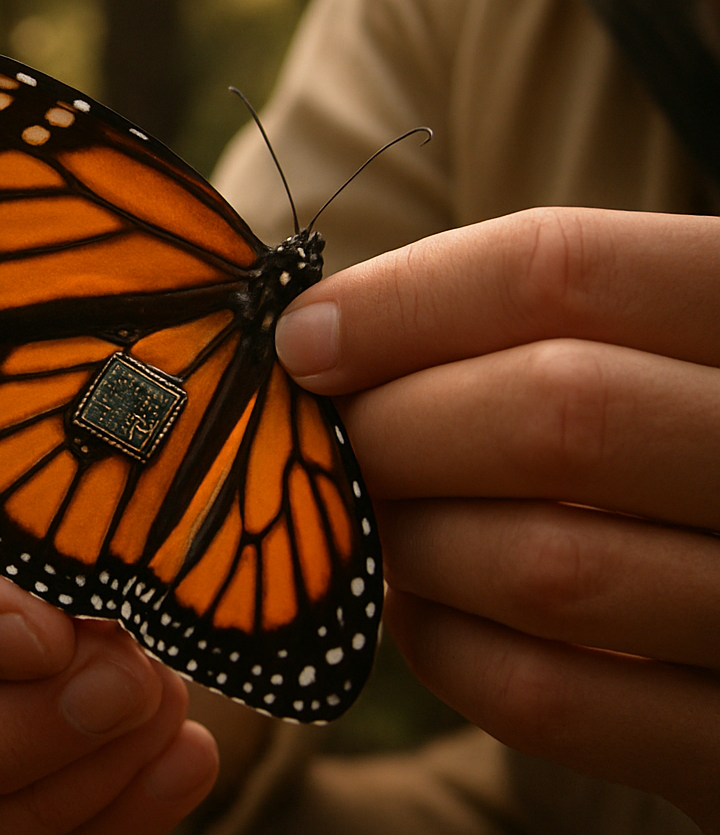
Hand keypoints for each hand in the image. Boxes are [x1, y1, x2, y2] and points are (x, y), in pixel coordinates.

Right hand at [0, 405, 218, 834]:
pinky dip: (107, 821)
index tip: (46, 630)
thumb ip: (38, 475)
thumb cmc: (63, 434)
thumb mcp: (43, 424)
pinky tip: (186, 756)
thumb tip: (79, 584)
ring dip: (57, 791)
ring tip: (164, 705)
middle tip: (122, 681)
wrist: (101, 486)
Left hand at [276, 207, 719, 831]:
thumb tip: (317, 335)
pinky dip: (441, 646)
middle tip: (328, 444)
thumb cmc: (670, 449)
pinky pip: (546, 698)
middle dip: (398, 428)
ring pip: (545, 565)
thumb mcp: (644, 354)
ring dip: (411, 543)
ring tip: (372, 522)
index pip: (571, 271)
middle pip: (558, 412)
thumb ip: (524, 326)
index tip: (300, 338)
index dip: (405, 300)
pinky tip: (414, 609)